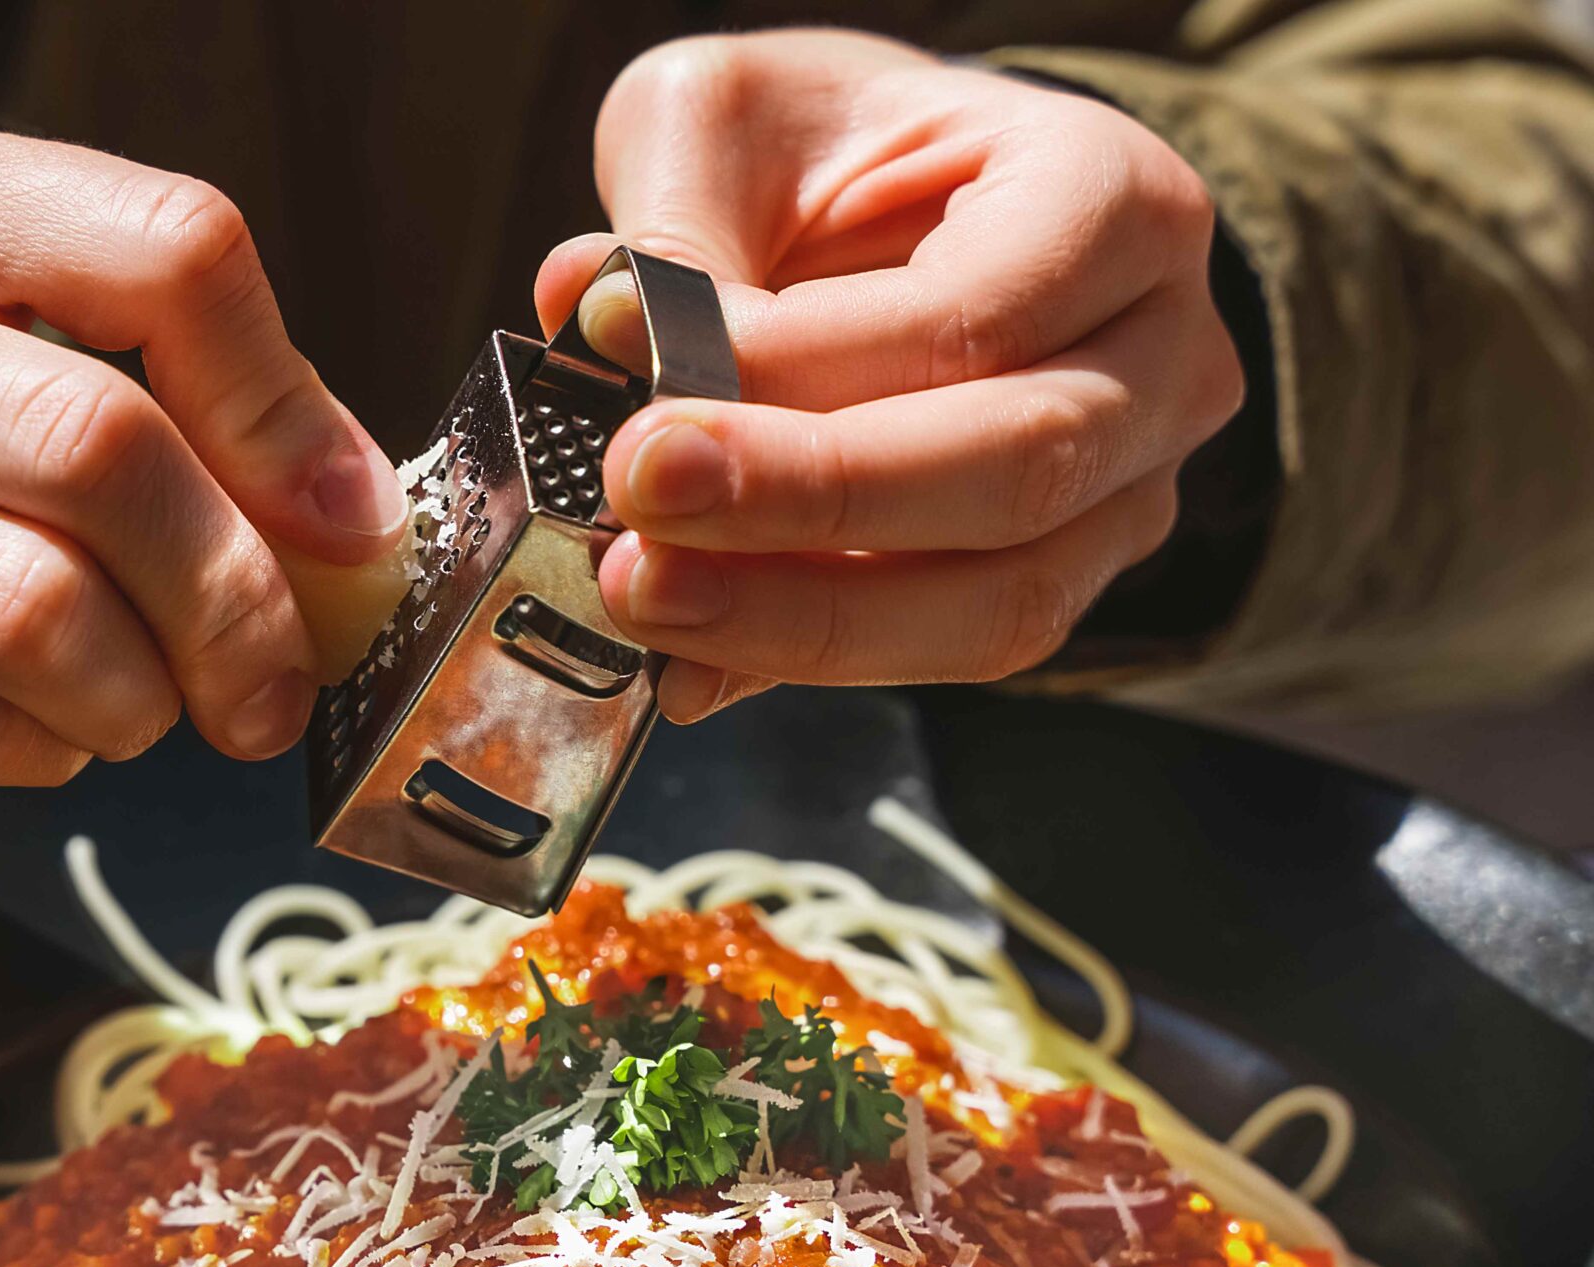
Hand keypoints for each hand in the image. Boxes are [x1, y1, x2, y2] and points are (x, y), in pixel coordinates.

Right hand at [0, 115, 406, 814]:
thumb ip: (125, 369)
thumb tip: (342, 514)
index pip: (166, 253)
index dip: (290, 405)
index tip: (345, 523)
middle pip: (107, 456)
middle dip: (238, 596)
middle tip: (275, 679)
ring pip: (41, 617)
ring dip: (143, 690)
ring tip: (139, 700)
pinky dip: (42, 747)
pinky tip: (21, 723)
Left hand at [538, 31, 1242, 720]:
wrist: (905, 208)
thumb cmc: (834, 150)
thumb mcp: (740, 121)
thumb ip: (676, 218)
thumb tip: (591, 320)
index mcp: (1115, 199)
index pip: (972, 316)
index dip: (800, 368)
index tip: (641, 385)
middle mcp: (1163, 355)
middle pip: (1015, 470)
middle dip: (810, 503)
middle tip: (641, 496)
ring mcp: (1127, 488)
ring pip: (997, 601)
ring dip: (803, 617)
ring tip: (645, 591)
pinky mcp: (1052, 579)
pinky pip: (941, 650)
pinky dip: (800, 658)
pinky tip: (685, 653)